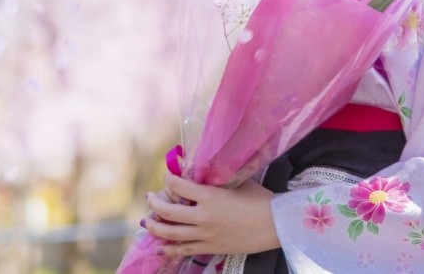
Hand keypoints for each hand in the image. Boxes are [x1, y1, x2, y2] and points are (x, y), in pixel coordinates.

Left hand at [142, 171, 280, 256]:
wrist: (276, 225)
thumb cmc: (260, 200)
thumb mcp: (236, 182)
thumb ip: (216, 179)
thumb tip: (201, 172)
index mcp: (209, 196)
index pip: (177, 186)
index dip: (168, 178)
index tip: (167, 175)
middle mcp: (203, 216)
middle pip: (167, 211)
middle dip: (154, 203)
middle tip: (150, 197)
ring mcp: (206, 234)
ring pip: (170, 232)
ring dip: (154, 226)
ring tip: (146, 221)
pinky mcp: (211, 247)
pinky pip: (184, 250)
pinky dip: (168, 250)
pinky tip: (158, 248)